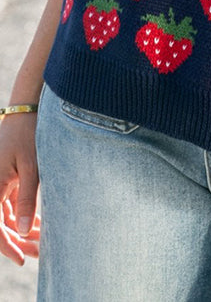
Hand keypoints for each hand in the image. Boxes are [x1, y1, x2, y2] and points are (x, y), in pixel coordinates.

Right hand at [0, 115, 39, 264]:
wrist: (26, 113)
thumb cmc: (28, 136)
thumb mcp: (31, 168)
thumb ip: (27, 200)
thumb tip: (24, 232)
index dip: (7, 245)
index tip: (22, 259)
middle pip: (0, 225)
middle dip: (19, 241)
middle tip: (40, 253)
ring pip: (7, 218)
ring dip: (23, 231)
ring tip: (44, 243)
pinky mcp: (5, 183)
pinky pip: (11, 207)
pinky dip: (24, 216)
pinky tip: (40, 226)